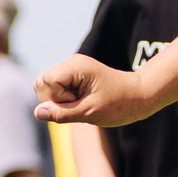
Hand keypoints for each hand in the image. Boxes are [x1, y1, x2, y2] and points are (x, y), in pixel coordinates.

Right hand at [35, 55, 159, 127]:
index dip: (55, 98)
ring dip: (60, 100)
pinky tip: (82, 101)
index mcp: (76, 66)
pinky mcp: (74, 76)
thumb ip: (61, 113)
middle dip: (54, 99)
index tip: (76, 103)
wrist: (140, 96)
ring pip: (47, 86)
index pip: (44, 81)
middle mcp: (72, 63)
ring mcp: (72, 68)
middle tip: (79, 105)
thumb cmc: (120, 104)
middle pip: (42, 82)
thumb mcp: (89, 112)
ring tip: (82, 103)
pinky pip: (57, 88)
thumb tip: (37, 113)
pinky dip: (65, 99)